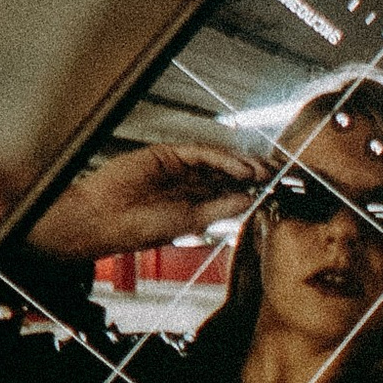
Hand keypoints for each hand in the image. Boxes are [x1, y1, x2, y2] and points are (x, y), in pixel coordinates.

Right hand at [27, 138, 259, 262]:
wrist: (102, 219)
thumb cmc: (137, 229)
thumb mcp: (190, 223)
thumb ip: (220, 208)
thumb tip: (251, 200)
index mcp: (194, 204)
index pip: (230, 192)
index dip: (254, 189)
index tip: (277, 189)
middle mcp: (189, 184)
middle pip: (228, 173)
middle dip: (254, 172)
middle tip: (280, 173)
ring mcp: (179, 168)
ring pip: (218, 161)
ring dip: (243, 164)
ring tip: (265, 170)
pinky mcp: (168, 154)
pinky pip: (202, 153)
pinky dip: (223, 159)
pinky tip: (241, 167)